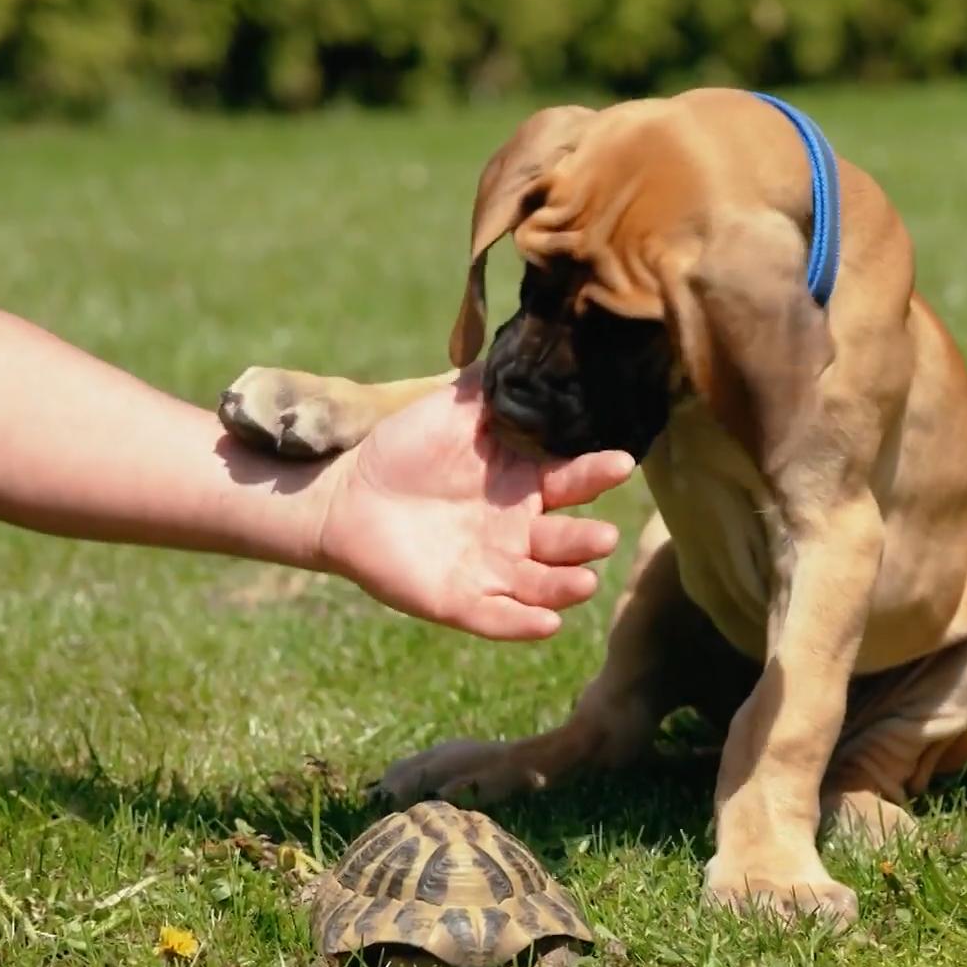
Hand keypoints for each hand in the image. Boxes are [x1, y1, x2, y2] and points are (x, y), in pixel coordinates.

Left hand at [311, 367, 633, 639]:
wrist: (345, 494)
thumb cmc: (402, 447)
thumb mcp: (450, 408)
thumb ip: (490, 386)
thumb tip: (530, 342)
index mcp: (525, 483)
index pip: (574, 480)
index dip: (599, 472)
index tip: (621, 462)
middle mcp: (519, 530)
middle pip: (566, 540)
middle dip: (587, 541)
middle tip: (604, 537)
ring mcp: (494, 568)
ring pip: (542, 584)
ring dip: (565, 587)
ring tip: (583, 582)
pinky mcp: (463, 601)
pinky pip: (499, 618)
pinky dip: (523, 624)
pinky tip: (546, 623)